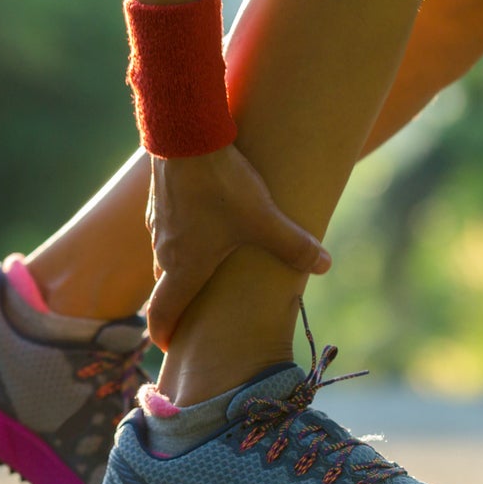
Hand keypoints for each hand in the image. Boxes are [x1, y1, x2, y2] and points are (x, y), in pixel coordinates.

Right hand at [145, 145, 331, 350]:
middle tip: (197, 313)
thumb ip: (294, 245)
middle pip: (167, 287)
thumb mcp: (264, 219)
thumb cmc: (221, 186)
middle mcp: (163, 251)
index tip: (170, 347)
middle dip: (180, 303)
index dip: (164, 334)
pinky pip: (169, 229)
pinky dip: (183, 236)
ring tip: (207, 267)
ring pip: (167, 256)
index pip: (162, 314)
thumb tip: (325, 265)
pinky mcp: (160, 199)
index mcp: (183, 268)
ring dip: (182, 267)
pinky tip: (207, 220)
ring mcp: (157, 224)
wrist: (185, 135)